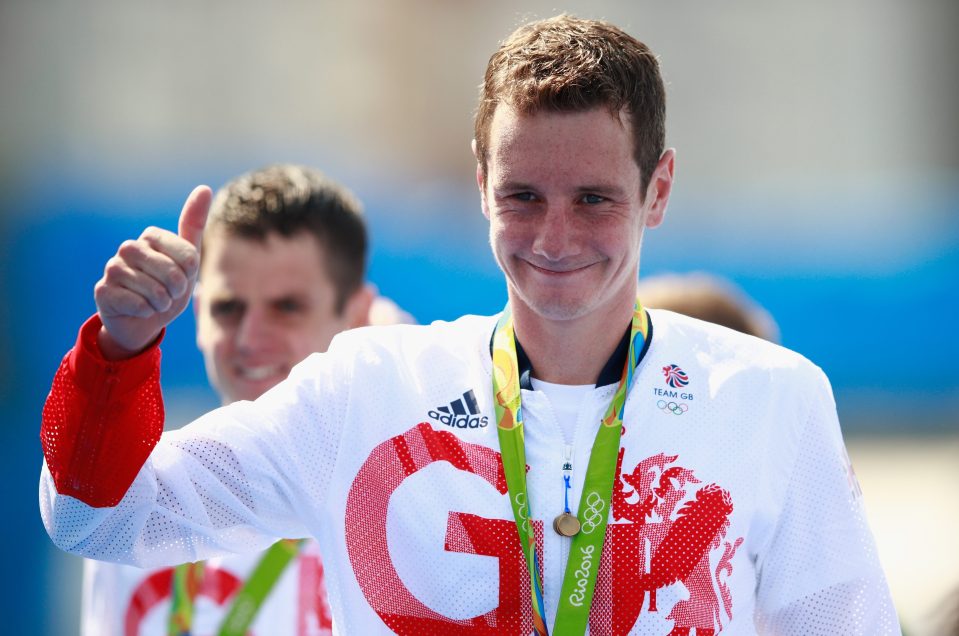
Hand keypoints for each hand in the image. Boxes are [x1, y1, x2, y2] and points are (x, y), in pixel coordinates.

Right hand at [94, 186, 211, 358]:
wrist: (144, 321)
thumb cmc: (168, 288)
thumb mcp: (187, 260)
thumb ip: (194, 226)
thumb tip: (204, 188)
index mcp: (151, 236)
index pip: (189, 256)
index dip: (190, 275)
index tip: (182, 277)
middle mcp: (129, 247)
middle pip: (172, 273)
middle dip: (177, 291)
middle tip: (168, 294)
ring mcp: (112, 268)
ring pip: (155, 290)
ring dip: (162, 304)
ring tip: (154, 303)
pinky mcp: (103, 290)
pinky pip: (138, 304)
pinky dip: (146, 312)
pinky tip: (139, 310)